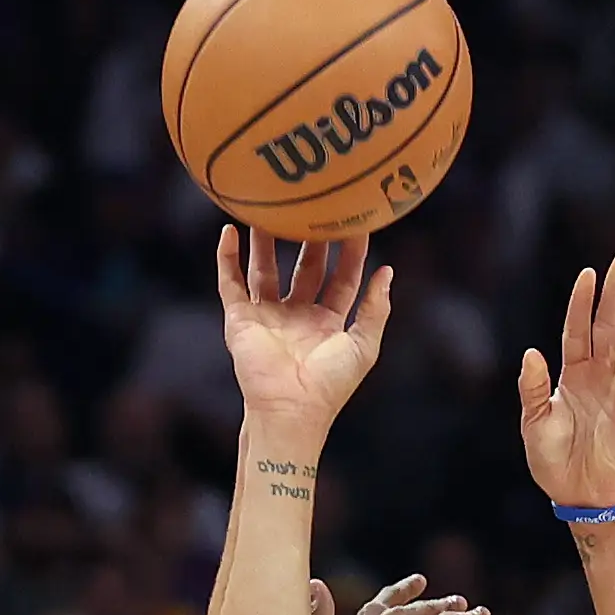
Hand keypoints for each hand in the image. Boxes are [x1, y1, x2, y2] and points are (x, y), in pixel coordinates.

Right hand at [216, 226, 393, 433]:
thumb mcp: (363, 345)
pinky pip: (230, 283)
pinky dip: (227, 258)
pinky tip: (228, 232)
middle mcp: (296, 315)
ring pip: (265, 269)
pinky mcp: (240, 319)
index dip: (350, 253)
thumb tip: (387, 271)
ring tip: (268, 209)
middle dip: (309, 239)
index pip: (341, 279)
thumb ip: (377, 308)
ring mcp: (266, 316)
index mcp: (327, 323)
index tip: (356, 224)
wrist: (290, 408)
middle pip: (303, 268)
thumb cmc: (329, 384)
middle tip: (315, 207)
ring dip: (265, 241)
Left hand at [517, 252, 614, 510]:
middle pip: (605, 326)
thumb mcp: (534, 422)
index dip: (582, 303)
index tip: (588, 273)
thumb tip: (531, 352)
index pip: (578, 330)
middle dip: (613, 294)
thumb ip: (532, 388)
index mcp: (573, 376)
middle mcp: (597, 377)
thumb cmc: (556, 462)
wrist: (579, 497)